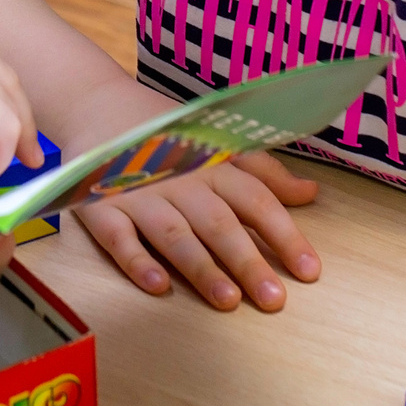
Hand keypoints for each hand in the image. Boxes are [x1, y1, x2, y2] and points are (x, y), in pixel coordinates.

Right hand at [75, 151, 321, 310]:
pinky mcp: (100, 207)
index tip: (310, 271)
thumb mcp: (218, 144)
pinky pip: (118, 237)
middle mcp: (180, 180)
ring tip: (227, 301)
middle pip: (219, 224)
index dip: (284, 235)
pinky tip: (157, 285)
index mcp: (213, 166)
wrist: (95, 103)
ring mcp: (139, 195)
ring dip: (201, 268)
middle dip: (247, 262)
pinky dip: (136, 260)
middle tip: (274, 300)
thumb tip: (310, 193)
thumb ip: (262, 172)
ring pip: (174, 234)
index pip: (256, 201)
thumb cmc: (167, 134)